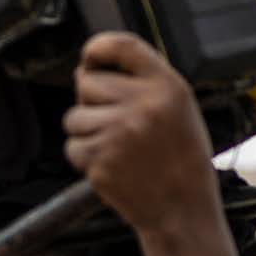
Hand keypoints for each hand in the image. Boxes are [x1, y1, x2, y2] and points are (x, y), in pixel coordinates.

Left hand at [61, 32, 218, 236]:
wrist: (183, 210)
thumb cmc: (182, 160)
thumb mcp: (180, 109)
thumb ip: (144, 83)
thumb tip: (89, 68)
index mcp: (167, 87)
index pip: (122, 46)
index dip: (98, 48)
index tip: (89, 57)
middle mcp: (142, 105)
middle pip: (87, 82)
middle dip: (91, 100)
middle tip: (113, 121)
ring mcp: (119, 133)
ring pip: (74, 117)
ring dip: (86, 131)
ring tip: (116, 146)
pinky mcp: (100, 160)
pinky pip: (73, 147)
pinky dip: (84, 157)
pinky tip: (111, 164)